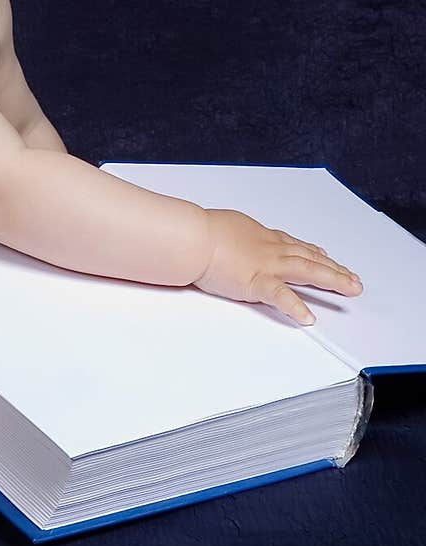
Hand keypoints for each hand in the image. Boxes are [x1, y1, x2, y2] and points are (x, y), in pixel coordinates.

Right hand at [192, 208, 362, 324]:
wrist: (192, 238)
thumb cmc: (200, 232)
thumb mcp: (224, 227)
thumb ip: (235, 236)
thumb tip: (232, 238)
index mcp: (261, 236)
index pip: (293, 245)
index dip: (313, 252)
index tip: (326, 256)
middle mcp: (270, 249)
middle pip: (309, 258)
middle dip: (334, 268)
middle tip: (353, 278)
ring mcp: (266, 265)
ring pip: (308, 271)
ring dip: (333, 280)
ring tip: (351, 289)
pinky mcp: (257, 282)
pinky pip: (282, 297)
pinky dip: (297, 307)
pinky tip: (309, 318)